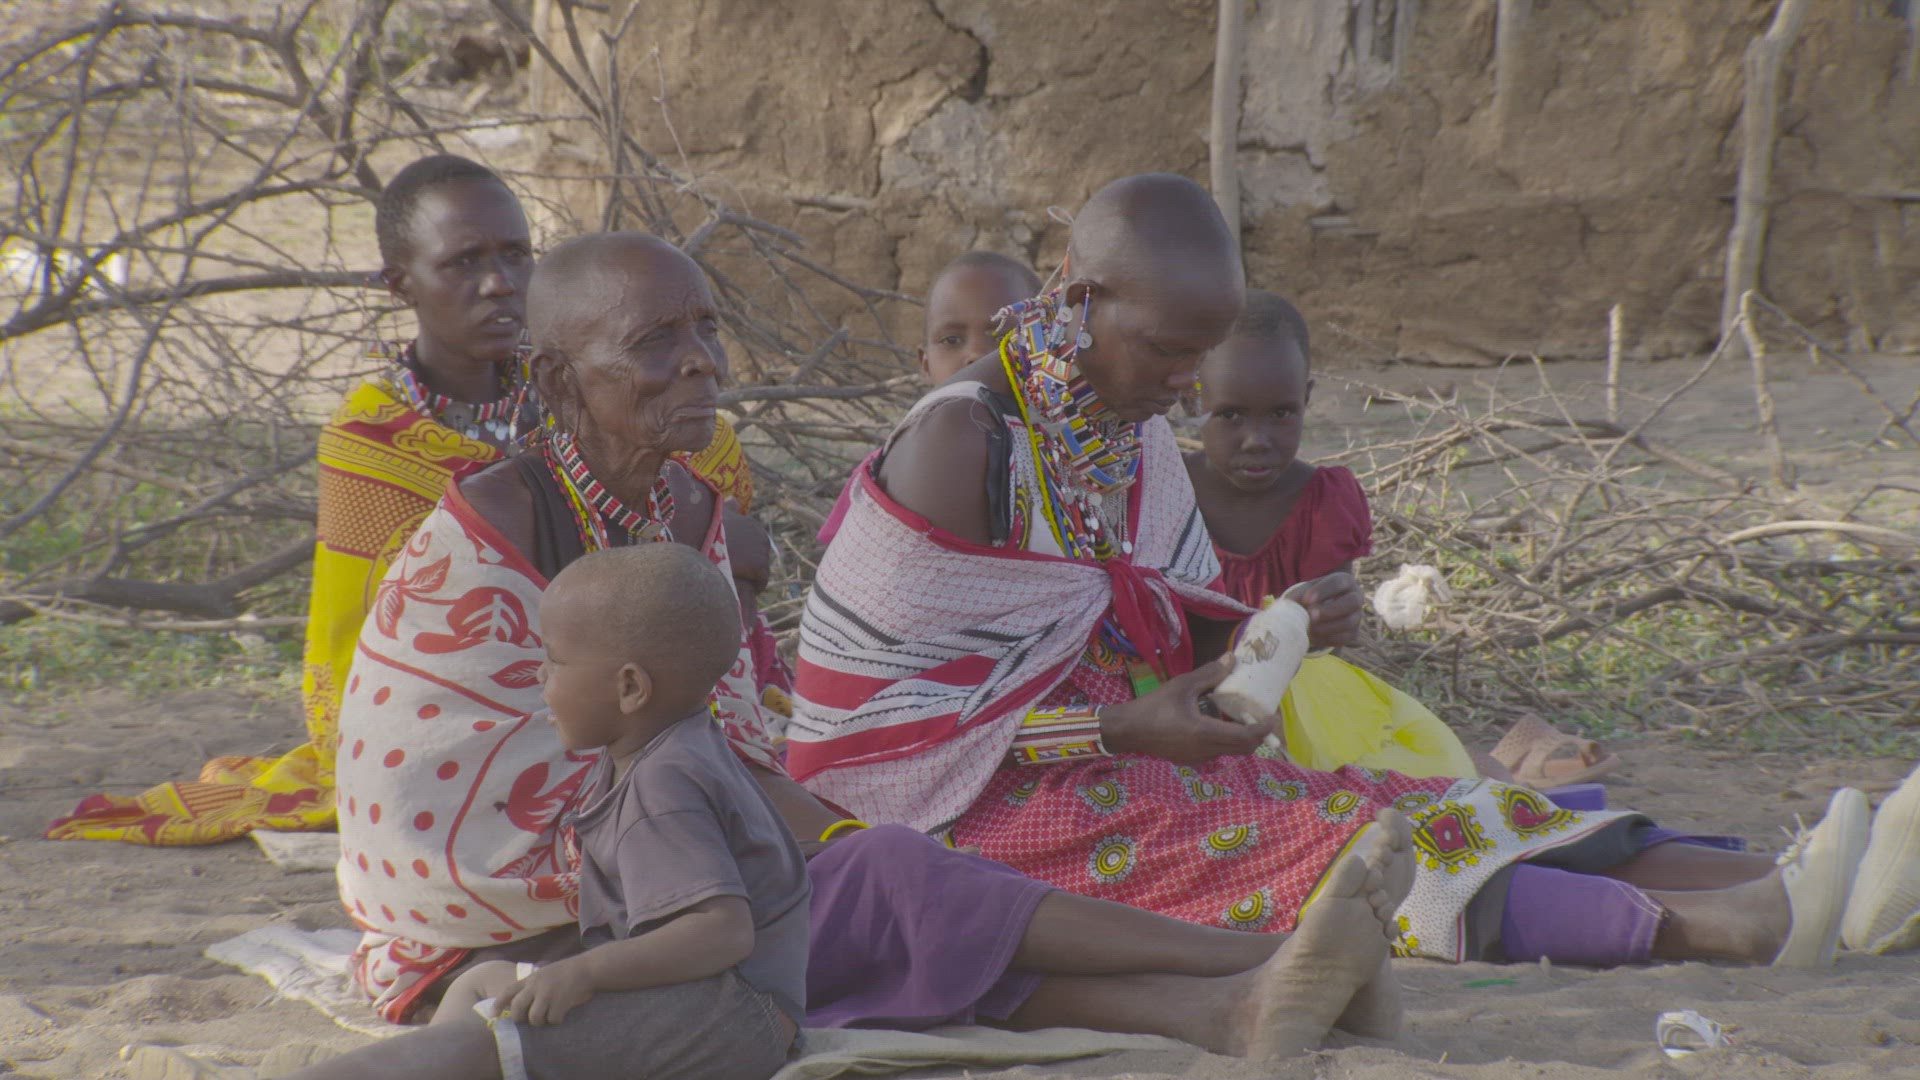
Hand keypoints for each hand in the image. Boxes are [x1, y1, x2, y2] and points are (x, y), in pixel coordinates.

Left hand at [496, 956, 595, 1026]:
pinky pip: (552, 1020)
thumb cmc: (567, 972)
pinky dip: (557, 1020)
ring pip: (534, 1018)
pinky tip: (563, 1013)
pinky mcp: (560, 1002)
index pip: (508, 991)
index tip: (493, 1015)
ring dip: (541, 1021)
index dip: (498, 1004)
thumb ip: (532, 985)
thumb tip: (516, 1003)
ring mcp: (548, 993)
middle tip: (529, 1020)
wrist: (588, 968)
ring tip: (549, 1015)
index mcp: (531, 978)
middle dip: (521, 1019)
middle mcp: (536, 985)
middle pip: (518, 1009)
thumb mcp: (545, 973)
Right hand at [1099, 655, 1273, 765]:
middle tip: (1263, 718)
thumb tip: (1232, 658)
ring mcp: (1198, 759)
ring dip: (1242, 739)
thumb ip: (1209, 674)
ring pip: (1231, 752)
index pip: (1246, 737)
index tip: (1274, 717)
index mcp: (1205, 733)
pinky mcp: (1190, 760)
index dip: (1264, 729)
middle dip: (1258, 735)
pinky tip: (1218, 724)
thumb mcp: (1182, 686)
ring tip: (1241, 718)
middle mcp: (1206, 750)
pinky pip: (1216, 753)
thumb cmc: (1154, 706)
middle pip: (1244, 749)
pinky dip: (1226, 741)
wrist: (1127, 730)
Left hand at [1294, 572, 1362, 648]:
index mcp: (1344, 581)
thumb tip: (1292, 605)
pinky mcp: (1353, 633)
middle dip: (1331, 610)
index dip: (1323, 591)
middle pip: (1352, 602)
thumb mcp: (1304, 592)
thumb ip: (1298, 596)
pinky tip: (1315, 637)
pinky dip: (1329, 638)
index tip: (1307, 600)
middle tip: (1312, 615)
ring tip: (1310, 629)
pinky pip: (1346, 637)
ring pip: (1350, 622)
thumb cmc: (1310, 597)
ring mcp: (1357, 616)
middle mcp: (1355, 597)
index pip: (1338, 582)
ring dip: (1328, 627)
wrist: (1316, 615)